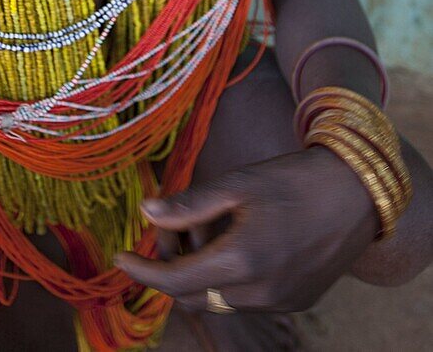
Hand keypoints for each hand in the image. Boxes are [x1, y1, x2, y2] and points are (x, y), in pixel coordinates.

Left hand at [115, 148, 378, 312]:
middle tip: (172, 229)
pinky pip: (248, 299)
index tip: (120, 258)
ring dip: (202, 272)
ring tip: (208, 227)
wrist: (359, 191)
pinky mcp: (298, 301)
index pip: (175, 281)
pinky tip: (236, 241)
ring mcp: (281, 301)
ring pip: (220, 299)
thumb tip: (146, 212)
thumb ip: (190, 204)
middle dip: (173, 268)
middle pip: (194, 295)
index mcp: (241, 260)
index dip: (143, 271)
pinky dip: (229, 278)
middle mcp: (260, 291)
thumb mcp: (238, 183)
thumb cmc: (295, 179)